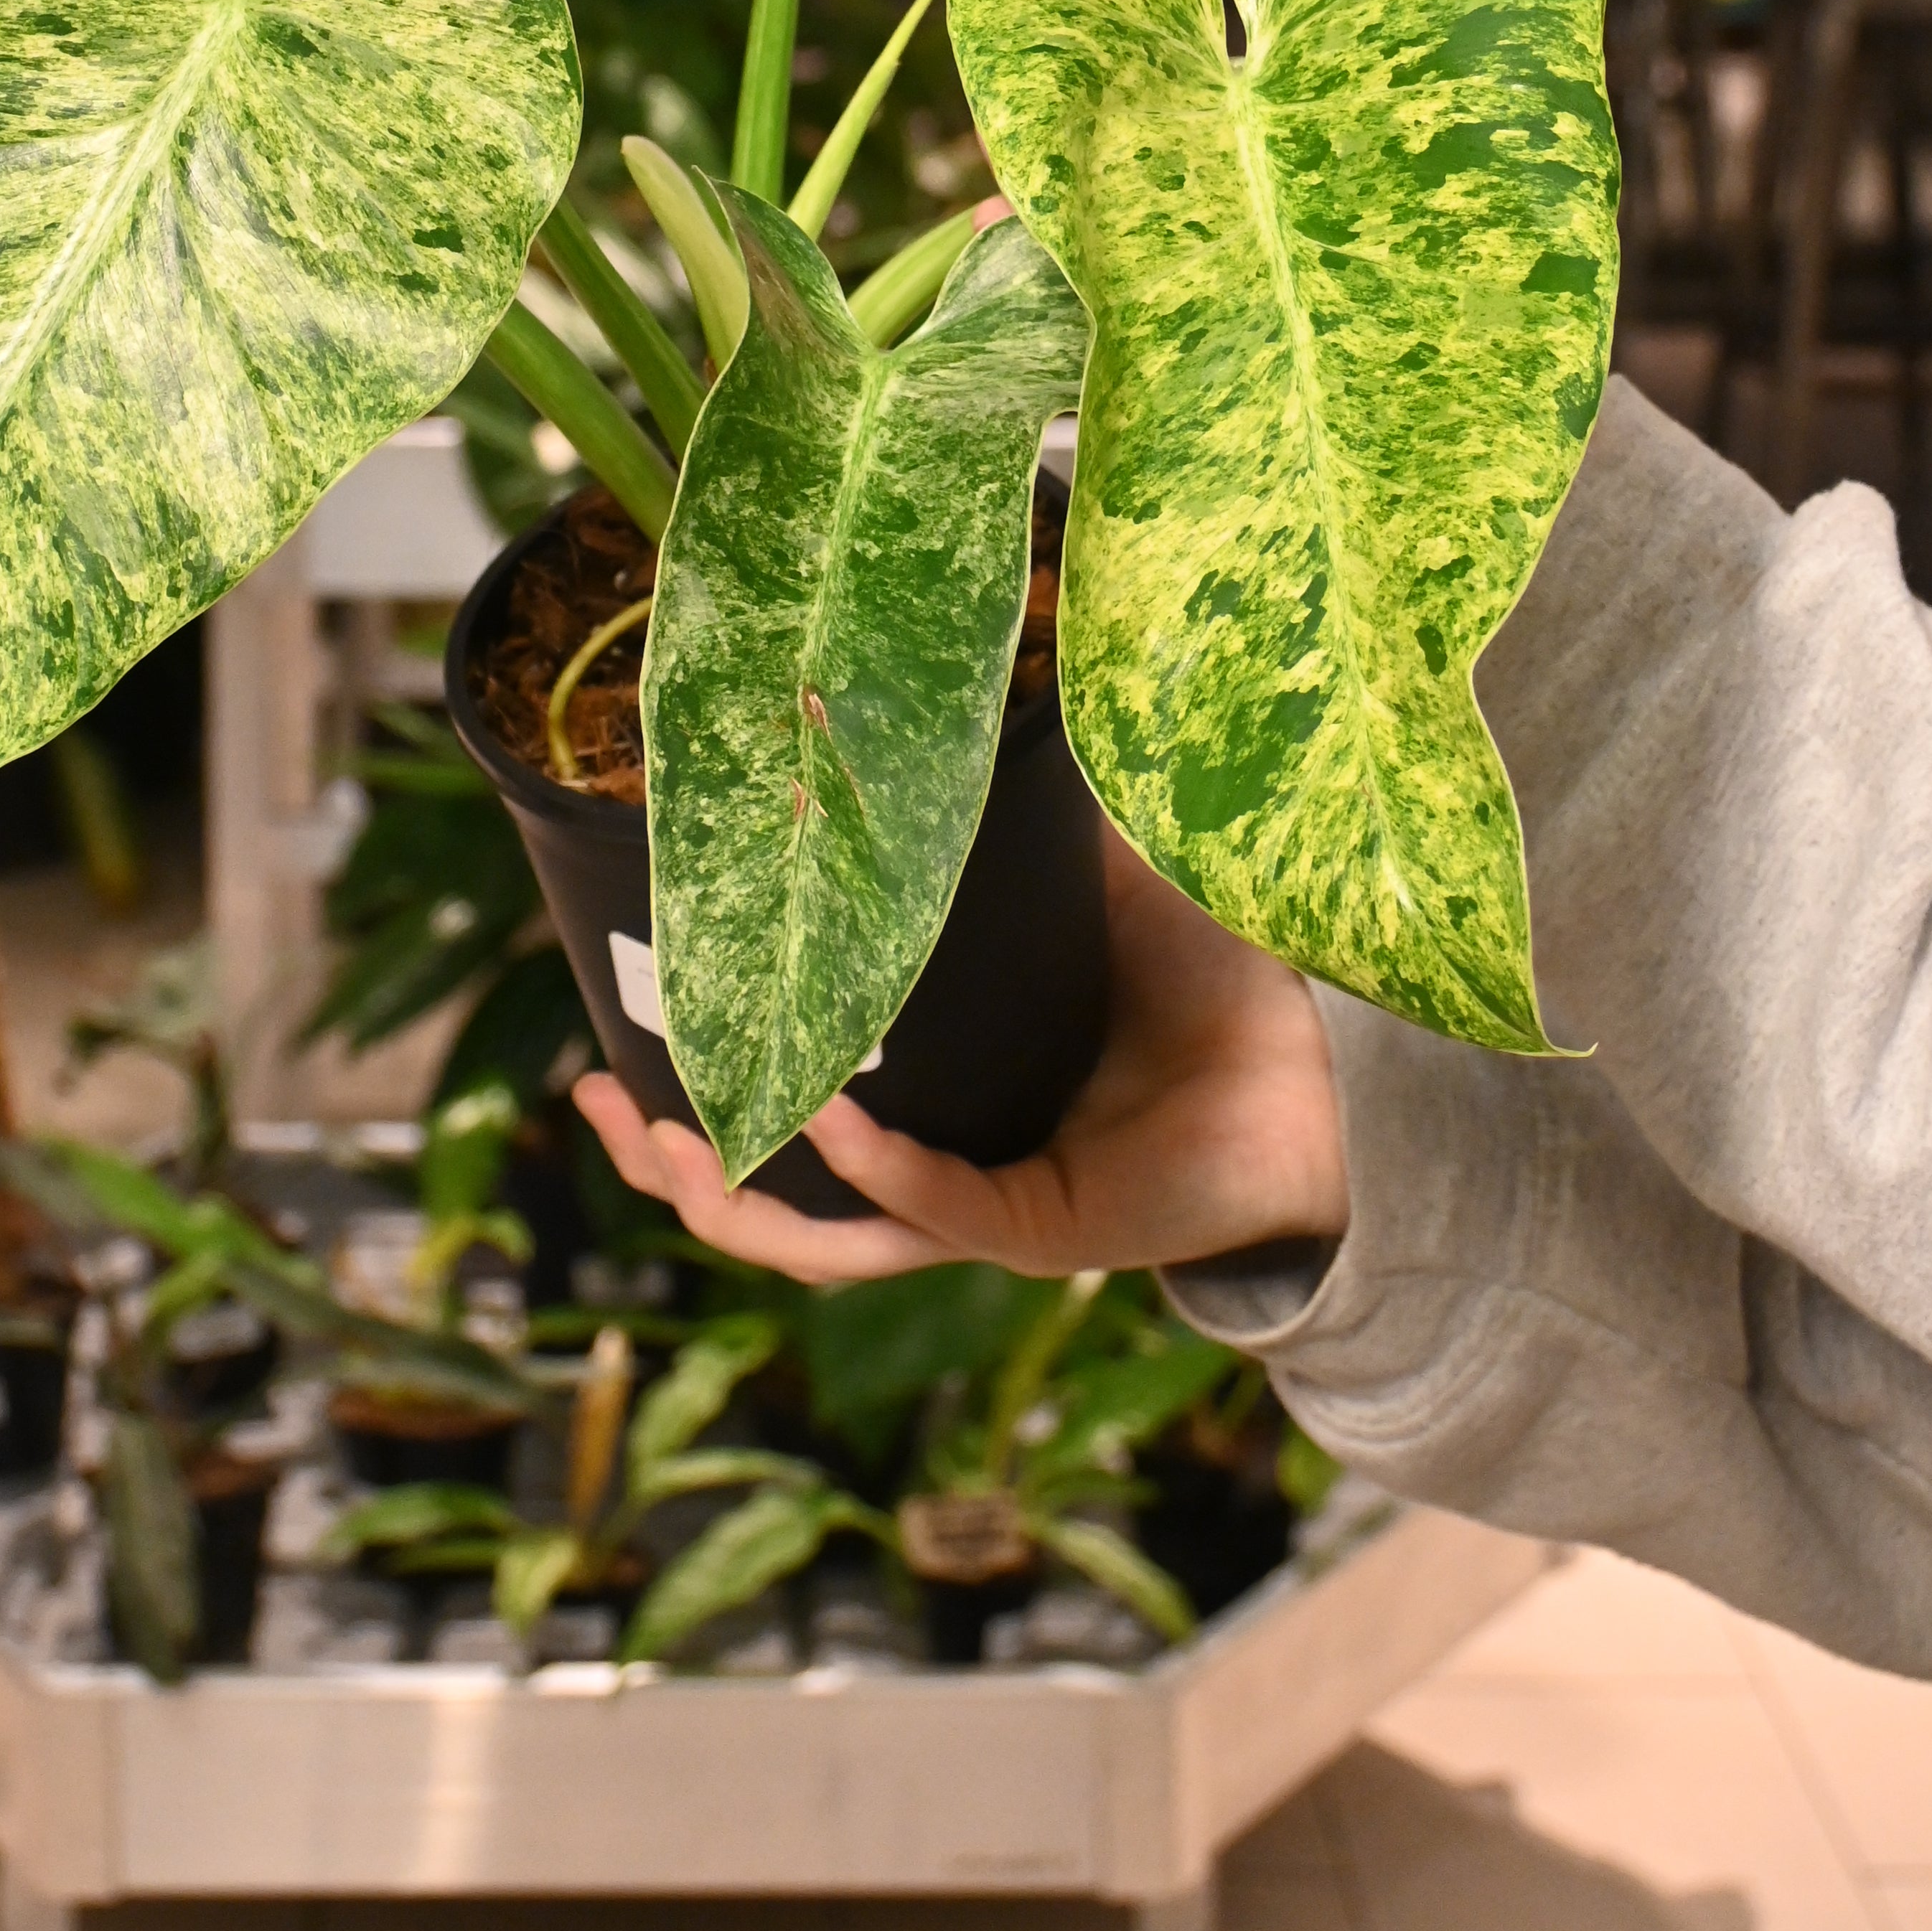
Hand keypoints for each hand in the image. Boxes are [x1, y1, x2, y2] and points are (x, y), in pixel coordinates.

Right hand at [574, 824, 1349, 1286]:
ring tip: (671, 1147)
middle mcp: (944, 1159)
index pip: (782, 1112)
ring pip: (834, 1238)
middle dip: (676, 1167)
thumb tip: (910, 692)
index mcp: (929, 1091)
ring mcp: (993, 1202)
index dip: (691, 1091)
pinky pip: (946, 1213)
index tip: (602, 1051)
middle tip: (602, 1108)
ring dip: (745, 1202)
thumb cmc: (1209, 968)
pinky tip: (835, 1129)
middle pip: (776, 1198)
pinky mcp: (1055, 1227)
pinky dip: (883, 1177)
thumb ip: (993, 815)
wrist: (1329, 1056)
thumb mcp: (1067, 874)